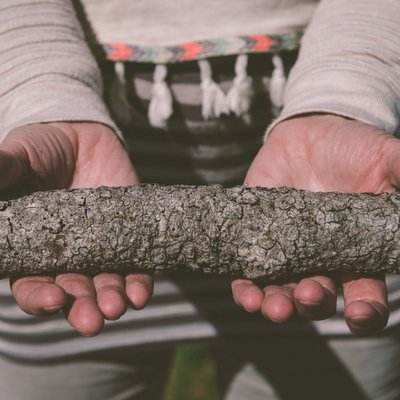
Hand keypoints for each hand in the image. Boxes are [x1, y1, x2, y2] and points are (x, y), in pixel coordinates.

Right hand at [2, 122, 152, 335]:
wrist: (82, 135)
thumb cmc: (41, 150)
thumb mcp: (17, 158)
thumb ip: (3, 171)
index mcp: (34, 249)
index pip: (33, 285)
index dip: (40, 297)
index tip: (52, 298)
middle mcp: (68, 257)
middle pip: (74, 294)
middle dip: (82, 309)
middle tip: (92, 321)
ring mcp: (101, 249)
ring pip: (106, 286)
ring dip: (112, 300)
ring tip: (116, 308)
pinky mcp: (129, 237)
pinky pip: (137, 268)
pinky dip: (139, 284)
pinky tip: (140, 294)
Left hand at [232, 114, 399, 334]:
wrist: (311, 134)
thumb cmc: (355, 151)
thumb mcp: (386, 161)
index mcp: (356, 253)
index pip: (363, 295)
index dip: (364, 310)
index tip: (359, 315)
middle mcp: (321, 260)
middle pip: (318, 298)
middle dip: (312, 304)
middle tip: (309, 296)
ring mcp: (287, 252)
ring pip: (281, 292)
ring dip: (277, 305)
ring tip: (273, 307)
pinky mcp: (257, 239)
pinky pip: (248, 272)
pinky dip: (246, 287)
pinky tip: (247, 294)